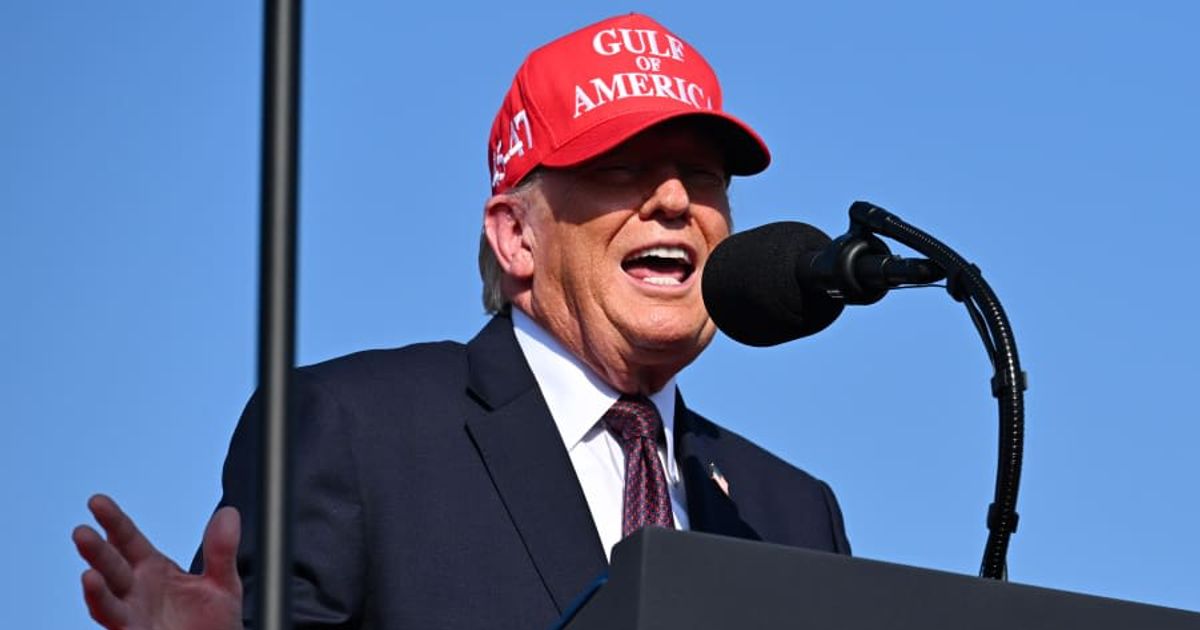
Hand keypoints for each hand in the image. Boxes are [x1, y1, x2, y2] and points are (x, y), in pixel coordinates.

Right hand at [73, 494, 242, 629]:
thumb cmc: (214, 623)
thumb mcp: (223, 583)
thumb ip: (221, 551)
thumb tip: (228, 513)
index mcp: (153, 570)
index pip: (128, 540)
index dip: (113, 521)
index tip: (97, 501)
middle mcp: (136, 591)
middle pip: (112, 567)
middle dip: (97, 551)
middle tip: (82, 532)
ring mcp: (133, 616)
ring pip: (107, 600)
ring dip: (95, 589)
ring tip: (88, 575)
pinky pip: (117, 624)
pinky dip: (107, 612)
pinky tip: (101, 602)